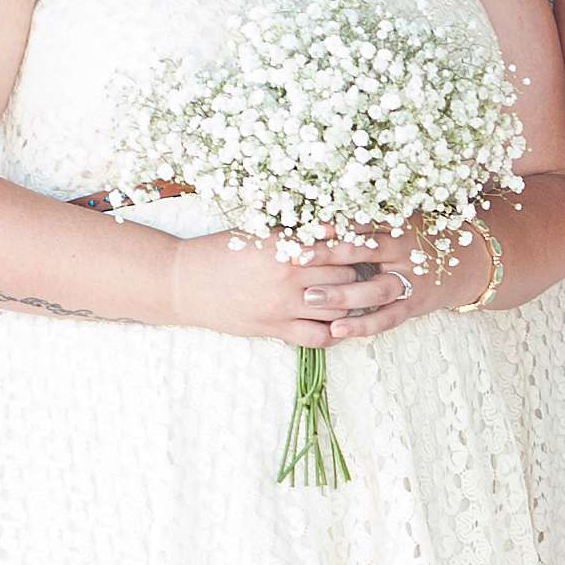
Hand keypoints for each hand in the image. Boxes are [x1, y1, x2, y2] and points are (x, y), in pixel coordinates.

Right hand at [167, 229, 405, 343]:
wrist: (185, 283)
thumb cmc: (221, 251)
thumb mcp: (259, 234)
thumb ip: (296, 233)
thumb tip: (333, 227)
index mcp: (287, 249)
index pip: (342, 247)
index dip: (364, 246)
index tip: (379, 242)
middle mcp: (290, 280)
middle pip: (346, 278)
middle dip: (358, 273)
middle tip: (370, 270)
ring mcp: (284, 308)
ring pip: (338, 309)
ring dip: (351, 302)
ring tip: (358, 295)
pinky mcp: (275, 330)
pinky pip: (319, 337)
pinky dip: (335, 332)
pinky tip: (340, 324)